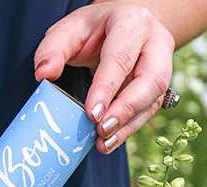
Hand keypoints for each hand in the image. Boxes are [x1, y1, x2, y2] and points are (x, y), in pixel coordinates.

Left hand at [34, 1, 174, 153]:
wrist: (118, 26)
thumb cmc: (92, 29)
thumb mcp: (68, 30)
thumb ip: (52, 49)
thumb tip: (43, 74)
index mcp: (132, 22)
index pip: (121, 58)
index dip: (107, 88)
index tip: (91, 114)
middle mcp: (155, 43)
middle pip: (151, 80)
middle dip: (126, 109)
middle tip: (102, 130)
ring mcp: (162, 65)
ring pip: (154, 98)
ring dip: (129, 125)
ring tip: (104, 143)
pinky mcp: (158, 86)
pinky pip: (148, 110)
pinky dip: (129, 128)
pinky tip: (110, 141)